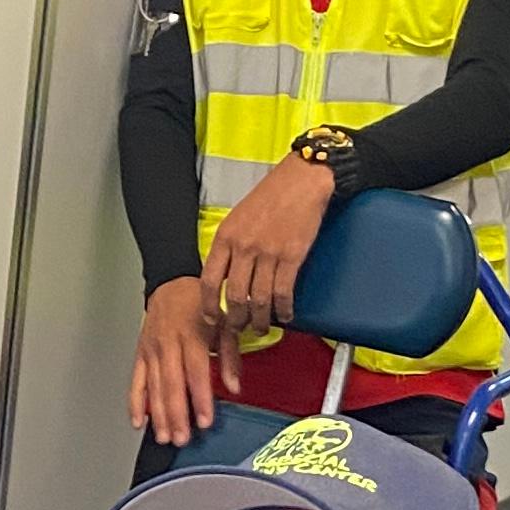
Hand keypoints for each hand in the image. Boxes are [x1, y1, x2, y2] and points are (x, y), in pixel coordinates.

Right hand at [129, 278, 215, 447]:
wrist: (170, 283)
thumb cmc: (198, 305)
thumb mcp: (224, 323)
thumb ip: (230, 356)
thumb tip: (234, 386)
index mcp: (192, 335)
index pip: (196, 372)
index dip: (201, 398)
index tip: (205, 420)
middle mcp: (169, 344)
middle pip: (171, 384)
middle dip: (176, 414)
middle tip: (182, 438)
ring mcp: (151, 350)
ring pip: (153, 386)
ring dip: (158, 414)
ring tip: (164, 436)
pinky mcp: (140, 354)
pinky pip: (136, 381)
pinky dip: (135, 403)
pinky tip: (139, 421)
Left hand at [199, 149, 338, 346]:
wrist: (301, 180)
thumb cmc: (271, 197)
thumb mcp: (238, 218)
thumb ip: (229, 247)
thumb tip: (223, 277)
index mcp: (226, 237)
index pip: (209, 280)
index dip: (208, 306)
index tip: (212, 319)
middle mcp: (244, 247)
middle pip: (234, 297)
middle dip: (236, 320)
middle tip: (239, 329)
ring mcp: (268, 253)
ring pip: (259, 300)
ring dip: (260, 321)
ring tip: (262, 328)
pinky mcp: (292, 257)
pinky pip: (283, 293)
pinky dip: (284, 310)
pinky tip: (285, 315)